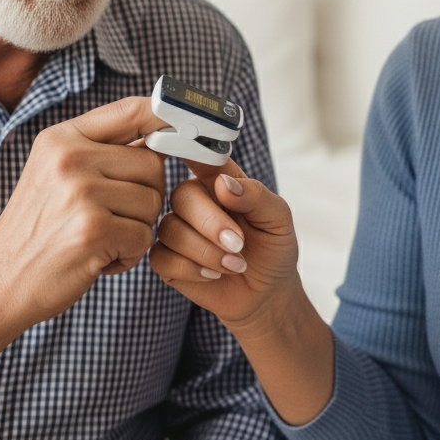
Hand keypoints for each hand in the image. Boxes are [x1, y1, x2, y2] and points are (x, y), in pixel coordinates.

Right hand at [0, 96, 168, 332]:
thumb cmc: (38, 231)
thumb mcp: (56, 174)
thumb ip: (102, 150)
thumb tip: (163, 132)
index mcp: (62, 137)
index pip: (134, 110)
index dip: (169, 121)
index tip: (189, 133)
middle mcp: (70, 157)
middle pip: (153, 163)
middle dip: (146, 195)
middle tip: (113, 217)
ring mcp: (80, 192)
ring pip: (153, 202)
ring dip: (137, 229)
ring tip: (100, 239)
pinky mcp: (93, 229)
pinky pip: (144, 237)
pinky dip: (128, 255)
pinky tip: (98, 259)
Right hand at [149, 161, 299, 333]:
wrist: (268, 292)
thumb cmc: (273, 247)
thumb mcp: (277, 218)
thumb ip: (255, 195)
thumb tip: (223, 184)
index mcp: (218, 180)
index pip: (199, 156)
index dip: (188, 149)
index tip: (184, 146)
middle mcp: (194, 201)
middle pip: (182, 196)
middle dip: (211, 224)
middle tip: (238, 244)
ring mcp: (177, 229)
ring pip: (171, 229)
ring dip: (206, 252)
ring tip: (235, 265)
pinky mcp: (167, 259)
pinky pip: (161, 257)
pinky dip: (191, 269)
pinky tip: (214, 274)